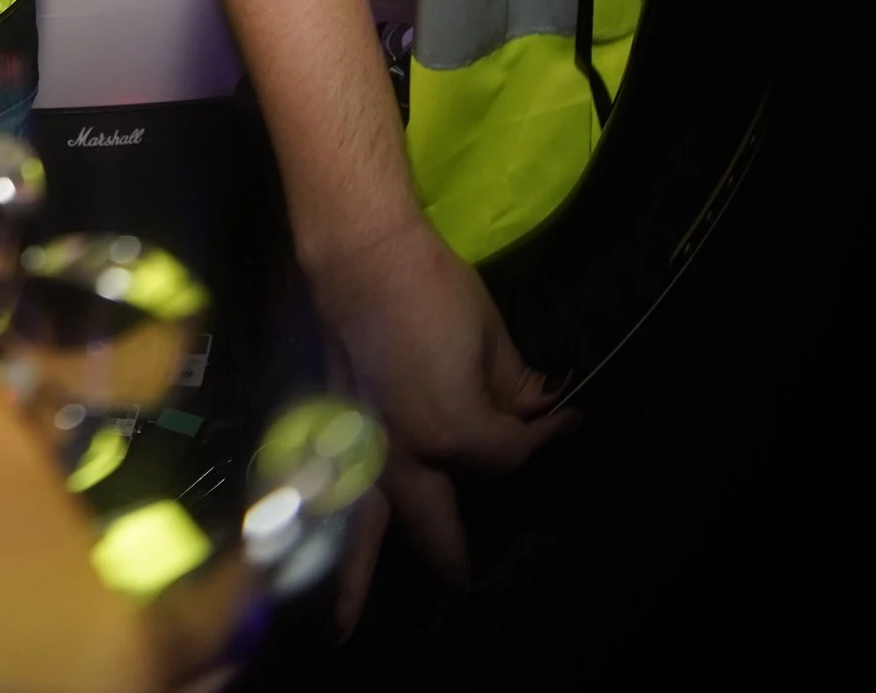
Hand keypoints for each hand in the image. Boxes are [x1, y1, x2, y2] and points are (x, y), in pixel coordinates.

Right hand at [308, 219, 575, 632]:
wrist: (356, 252)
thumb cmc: (432, 286)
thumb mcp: (491, 334)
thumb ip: (512, 385)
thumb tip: (533, 406)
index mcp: (455, 430)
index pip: (510, 456)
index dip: (545, 439)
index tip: (566, 419)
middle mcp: (404, 454)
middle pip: (434, 526)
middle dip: (450, 559)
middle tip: (461, 587)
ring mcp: (359, 443)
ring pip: (360, 526)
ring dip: (354, 579)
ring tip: (347, 624)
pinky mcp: (329, 423)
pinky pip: (327, 490)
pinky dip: (318, 523)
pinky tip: (309, 541)